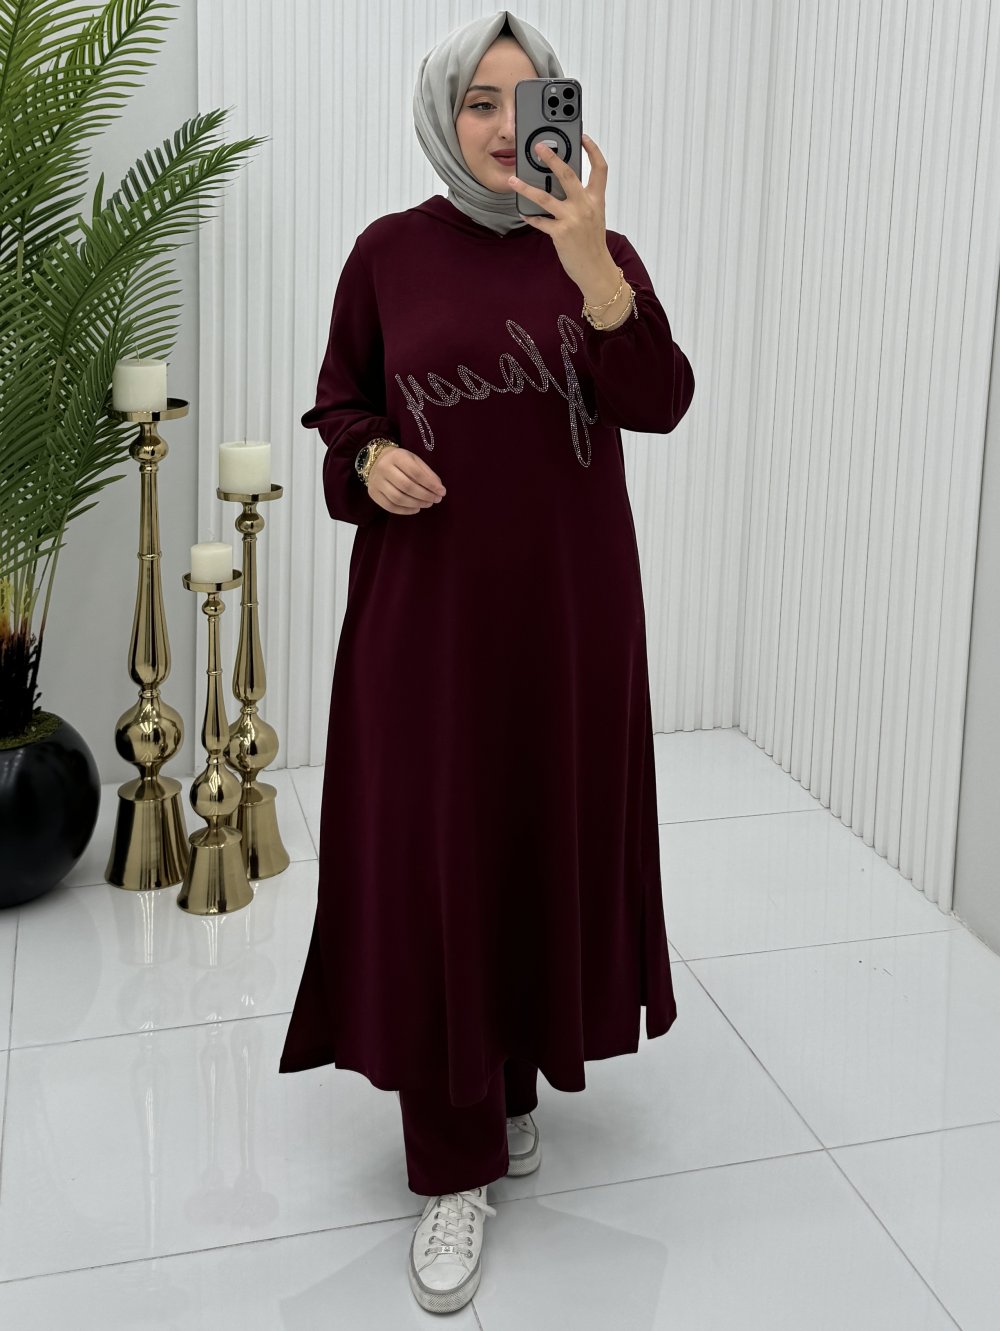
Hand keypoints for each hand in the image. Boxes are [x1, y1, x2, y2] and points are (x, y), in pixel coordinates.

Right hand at [368, 447, 445, 514]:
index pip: (416, 472)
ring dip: (416, 504)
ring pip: (398, 498)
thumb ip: (427, 473)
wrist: (376, 461)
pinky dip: (405, 511)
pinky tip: (416, 509)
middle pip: (407, 486)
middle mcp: (384, 468)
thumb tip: (439, 489)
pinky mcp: (373, 493)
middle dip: (425, 495)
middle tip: (436, 500)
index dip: (430, 484)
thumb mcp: (414, 460)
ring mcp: (376, 482)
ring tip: (427, 504)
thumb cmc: (400, 461)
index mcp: (397, 457)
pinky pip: (390, 506)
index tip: (442, 492)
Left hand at [508, 134, 615, 296]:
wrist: (596, 270)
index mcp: (596, 199)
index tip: (583, 137)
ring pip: (545, 197)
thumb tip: (561, 186)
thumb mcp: (594, 217)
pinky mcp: (561, 233)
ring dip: (526, 187)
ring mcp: (572, 219)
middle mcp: (585, 206)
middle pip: (567, 174)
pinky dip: (529, 216)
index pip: (600, 169)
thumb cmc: (593, 244)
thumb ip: (583, 200)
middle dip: (552, 158)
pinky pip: (540, 221)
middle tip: (539, 147)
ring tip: (513, 180)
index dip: (593, 150)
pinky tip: (522, 212)